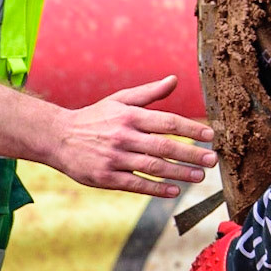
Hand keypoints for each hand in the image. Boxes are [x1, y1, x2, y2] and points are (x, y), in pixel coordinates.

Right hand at [48, 76, 217, 195]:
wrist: (57, 137)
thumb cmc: (94, 117)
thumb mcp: (119, 99)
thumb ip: (149, 93)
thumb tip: (174, 80)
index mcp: (130, 116)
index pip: (168, 122)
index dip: (191, 129)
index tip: (210, 136)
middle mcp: (123, 136)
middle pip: (165, 146)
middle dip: (192, 154)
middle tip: (212, 160)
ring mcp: (114, 158)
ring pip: (153, 166)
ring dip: (179, 172)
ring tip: (199, 176)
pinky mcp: (105, 177)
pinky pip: (136, 183)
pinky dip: (156, 188)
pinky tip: (174, 191)